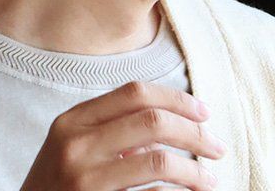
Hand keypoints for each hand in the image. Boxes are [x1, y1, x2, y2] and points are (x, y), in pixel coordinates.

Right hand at [19, 80, 225, 190]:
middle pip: (152, 122)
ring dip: (195, 172)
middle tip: (216, 147)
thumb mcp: (72, 146)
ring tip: (209, 180)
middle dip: (195, 133)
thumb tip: (172, 122)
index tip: (204, 112)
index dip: (175, 98)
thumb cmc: (58, 183)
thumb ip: (110, 128)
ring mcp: (86, 179)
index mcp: (73, 120)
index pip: (134, 93)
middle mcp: (77, 145)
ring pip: (160, 162)